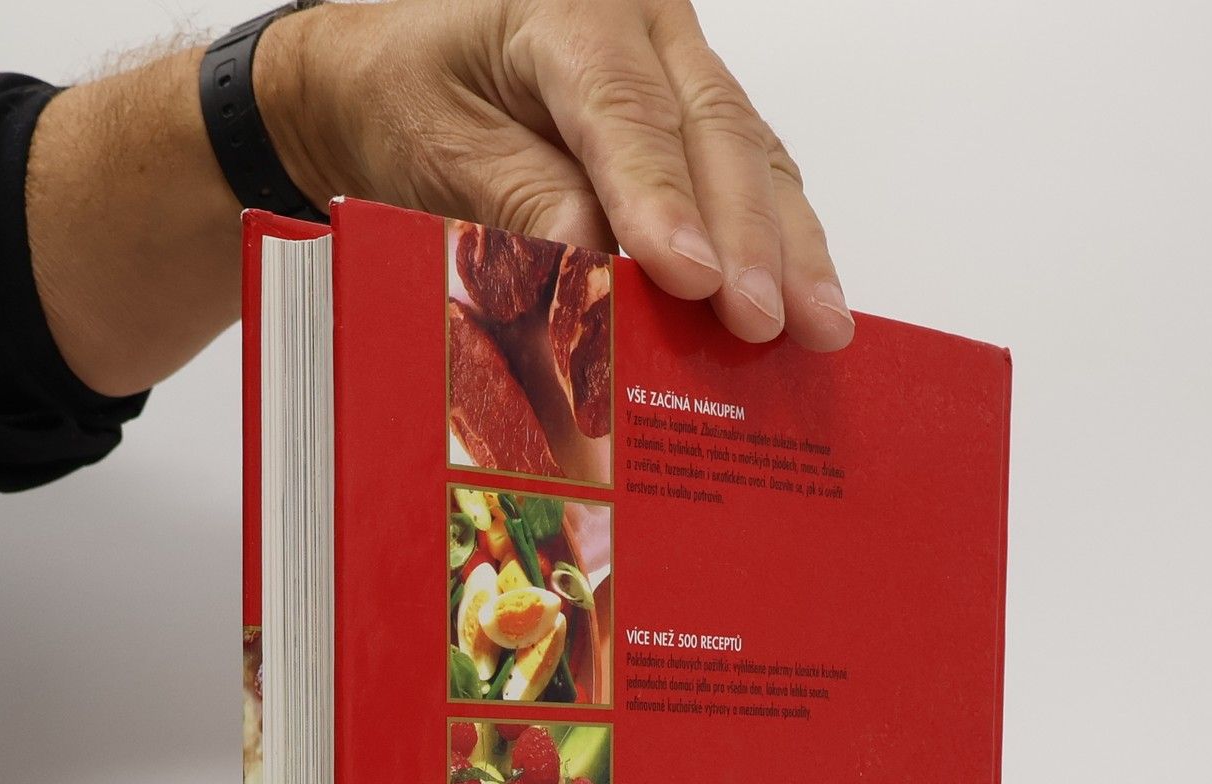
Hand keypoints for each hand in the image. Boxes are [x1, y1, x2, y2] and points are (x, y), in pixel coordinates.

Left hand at [259, 0, 852, 350]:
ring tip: (817, 325)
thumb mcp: (440, 147)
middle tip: (765, 322)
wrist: (394, 71)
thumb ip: (521, 201)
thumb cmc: (408, 98)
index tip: (692, 279)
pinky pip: (754, 172)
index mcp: (565, 8)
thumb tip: (593, 268)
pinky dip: (781, 242)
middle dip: (750, 238)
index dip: (665, 202)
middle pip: (714, 131)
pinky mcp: (696, 113)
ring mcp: (680, 62)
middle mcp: (642, 21)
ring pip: (752, 152)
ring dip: (788, 248)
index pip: (628, 113)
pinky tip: (808, 299)